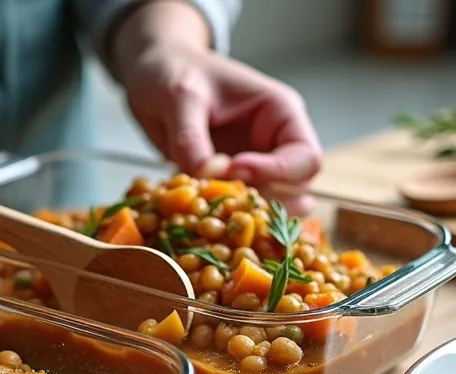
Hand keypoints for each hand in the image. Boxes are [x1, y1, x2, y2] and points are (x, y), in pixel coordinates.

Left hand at [111, 1, 321, 213]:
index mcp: (279, 114)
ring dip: (242, 217)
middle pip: (294, 191)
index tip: (236, 171)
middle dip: (265, 202)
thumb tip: (205, 175)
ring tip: (211, 217)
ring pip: (265, 206)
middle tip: (226, 204)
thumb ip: (191, 136)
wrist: (151, 73)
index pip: (305, 157)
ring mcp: (249, 167)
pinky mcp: (224, 183)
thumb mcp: (180, 96)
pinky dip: (216, 220)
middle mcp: (272, 144)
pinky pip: (230, 210)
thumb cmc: (173, 70)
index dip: (277, 173)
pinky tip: (193, 221)